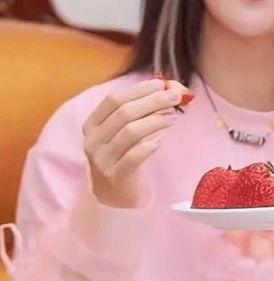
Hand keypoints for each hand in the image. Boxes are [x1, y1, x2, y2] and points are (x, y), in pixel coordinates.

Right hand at [83, 79, 183, 207]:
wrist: (113, 197)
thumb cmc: (122, 159)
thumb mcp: (123, 135)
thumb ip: (137, 114)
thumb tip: (165, 90)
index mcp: (92, 125)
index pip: (114, 100)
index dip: (138, 90)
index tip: (160, 83)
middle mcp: (93, 141)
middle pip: (124, 113)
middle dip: (152, 101)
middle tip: (174, 97)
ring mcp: (102, 160)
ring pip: (130, 132)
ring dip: (155, 121)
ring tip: (172, 118)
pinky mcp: (115, 176)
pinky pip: (133, 157)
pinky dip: (149, 146)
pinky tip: (161, 141)